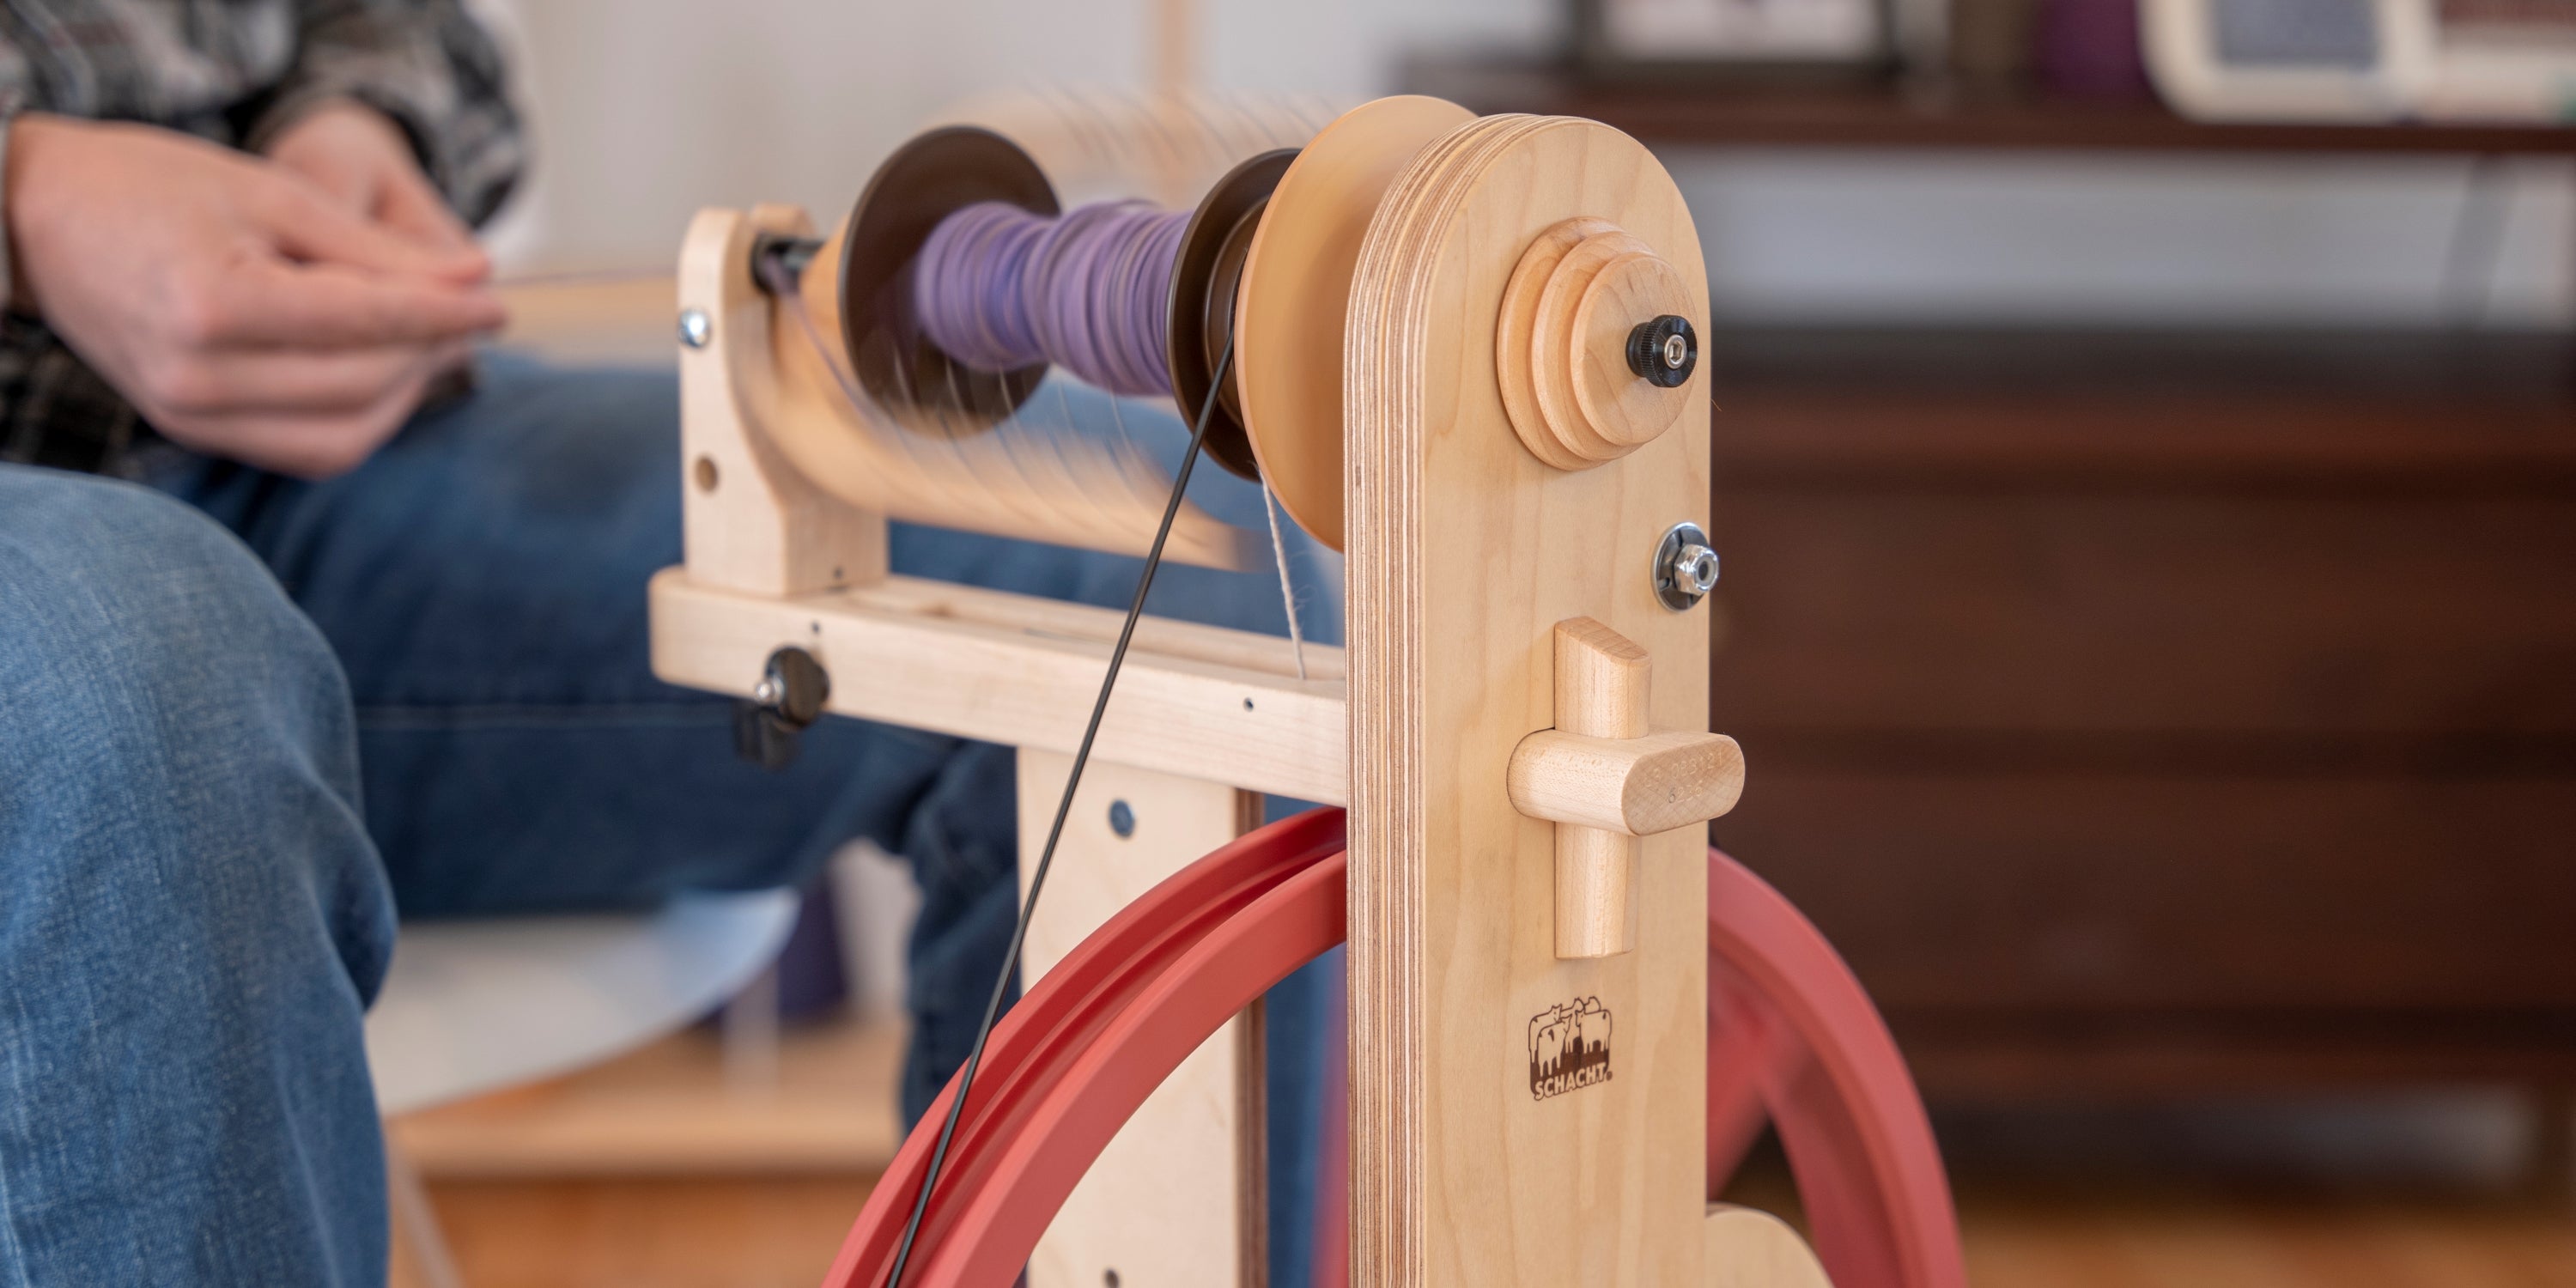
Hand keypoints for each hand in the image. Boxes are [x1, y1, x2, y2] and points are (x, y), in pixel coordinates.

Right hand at [5, 114, 505, 477]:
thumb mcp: (272, 194)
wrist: (42, 220)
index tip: (498, 301)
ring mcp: (188, 415)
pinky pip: (307, 451)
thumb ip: (378, 252)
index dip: (444, 314)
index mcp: (210, 303)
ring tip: (431, 341)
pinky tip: (383, 372)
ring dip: (406, 395)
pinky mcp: (193, 433)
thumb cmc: (156, 187)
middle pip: (362, 384)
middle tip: (470, 314)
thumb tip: (479, 284)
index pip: (363, 322)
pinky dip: (361, 420)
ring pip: (344, 436)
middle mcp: (195, 376)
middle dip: (431, 351)